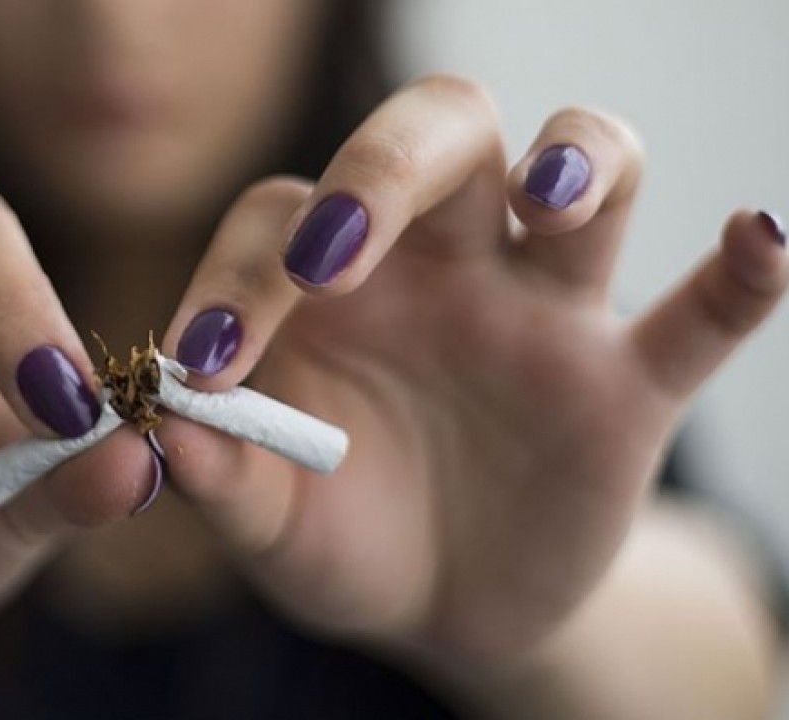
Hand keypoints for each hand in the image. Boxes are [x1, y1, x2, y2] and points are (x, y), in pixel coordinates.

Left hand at [156, 75, 787, 658]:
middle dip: (387, 168)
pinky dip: (740, 276)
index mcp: (329, 286)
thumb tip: (165, 438)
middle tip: (338, 251)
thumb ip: (221, 480)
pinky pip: (700, 313)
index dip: (240, 274)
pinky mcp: (626, 384)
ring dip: (576, 160)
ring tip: (550, 199)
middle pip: (439, 140)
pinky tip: (759, 240)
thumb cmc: (338, 538)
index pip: (281, 221)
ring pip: (584, 171)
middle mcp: (439, 265)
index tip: (206, 361)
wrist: (440, 608)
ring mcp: (540, 312)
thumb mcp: (269, 523)